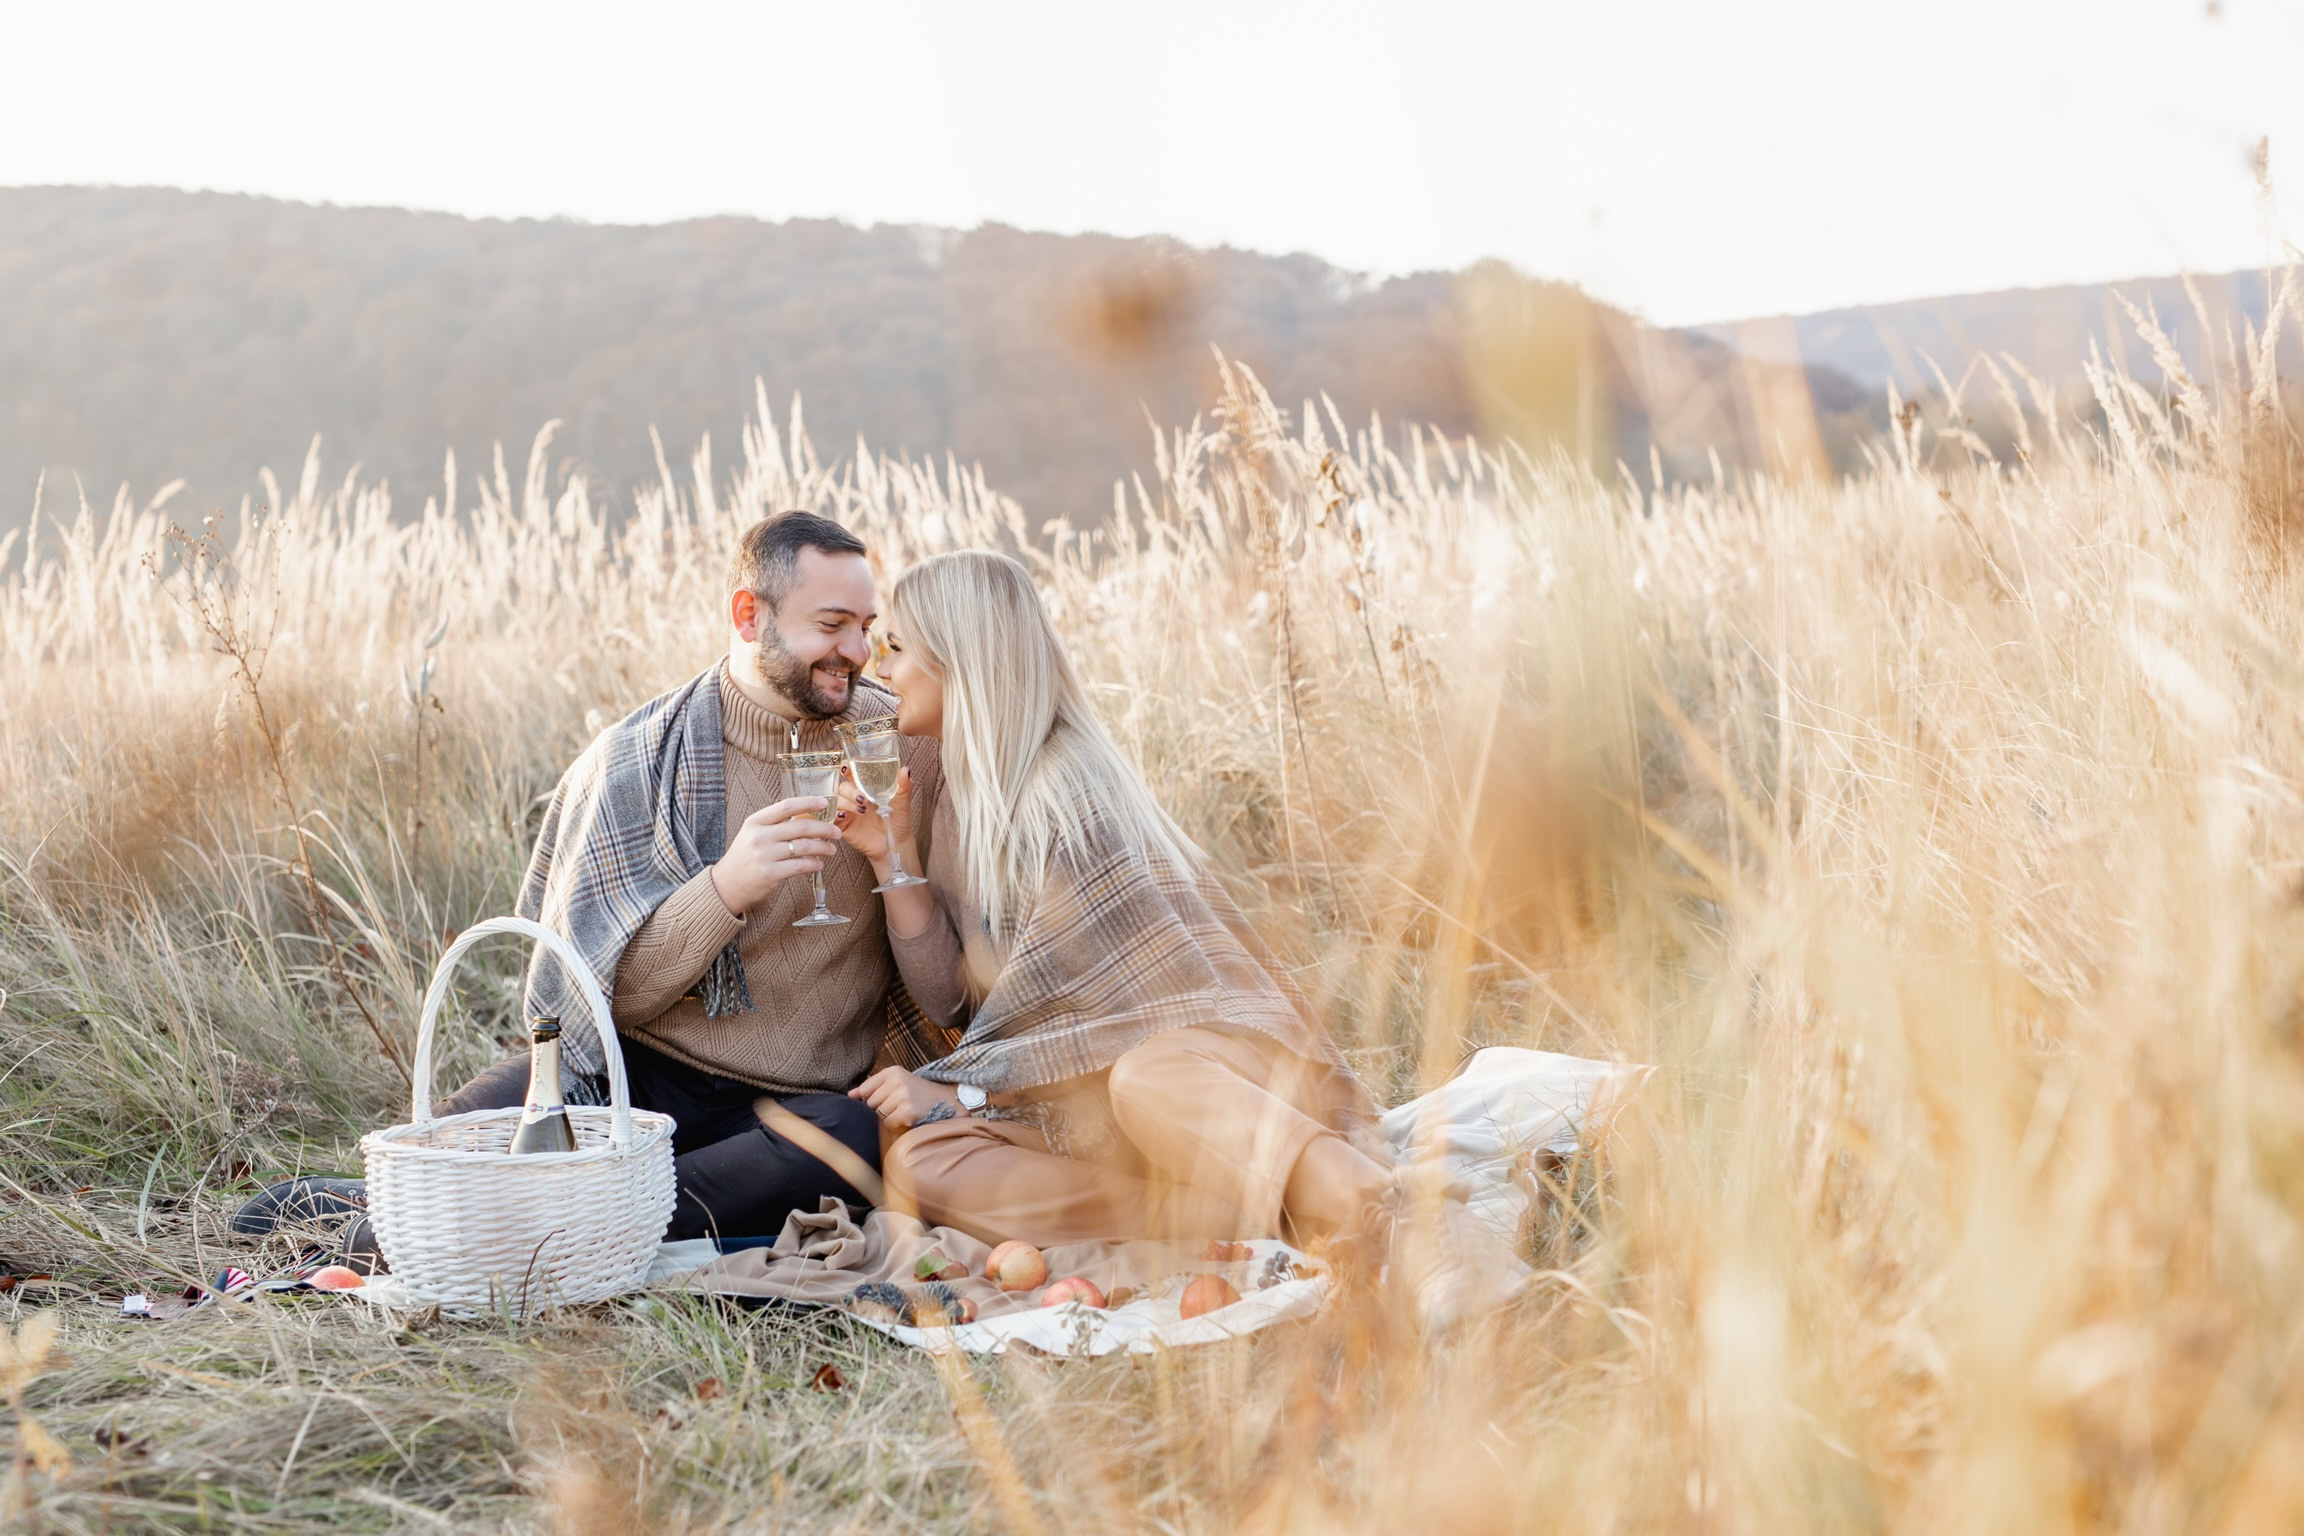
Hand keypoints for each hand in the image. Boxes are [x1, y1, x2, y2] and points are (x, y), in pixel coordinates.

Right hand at [710, 795, 841, 915]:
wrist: (726, 885)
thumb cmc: (744, 858)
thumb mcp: (752, 834)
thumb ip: (774, 825)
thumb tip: (806, 816)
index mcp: (755, 822)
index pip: (786, 806)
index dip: (808, 803)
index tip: (825, 803)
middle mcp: (760, 836)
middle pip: (801, 827)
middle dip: (824, 829)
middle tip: (836, 832)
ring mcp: (765, 855)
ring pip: (804, 846)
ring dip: (823, 847)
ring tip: (831, 849)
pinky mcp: (770, 874)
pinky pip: (800, 866)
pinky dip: (814, 864)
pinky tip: (819, 864)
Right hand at [837, 766, 918, 872]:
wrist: (895, 843)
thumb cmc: (898, 821)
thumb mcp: (902, 802)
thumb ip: (904, 786)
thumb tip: (905, 769)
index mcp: (865, 788)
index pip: (850, 773)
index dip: (846, 767)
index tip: (847, 768)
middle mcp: (854, 798)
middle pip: (842, 787)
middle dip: (850, 790)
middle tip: (863, 799)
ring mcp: (847, 811)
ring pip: (836, 800)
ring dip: (846, 803)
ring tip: (862, 810)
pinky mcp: (843, 826)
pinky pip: (832, 817)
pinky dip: (836, 814)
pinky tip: (846, 816)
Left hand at [848, 1066, 960, 1130]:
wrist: (947, 1103)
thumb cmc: (918, 1094)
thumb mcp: (897, 1083)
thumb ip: (872, 1087)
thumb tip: (849, 1095)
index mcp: (893, 1071)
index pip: (865, 1090)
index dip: (872, 1099)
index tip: (888, 1099)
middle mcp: (897, 1081)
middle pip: (870, 1104)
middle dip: (881, 1109)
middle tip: (900, 1106)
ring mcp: (903, 1096)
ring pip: (878, 1115)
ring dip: (889, 1118)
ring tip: (905, 1112)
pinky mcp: (907, 1111)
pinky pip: (888, 1124)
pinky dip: (896, 1126)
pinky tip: (908, 1119)